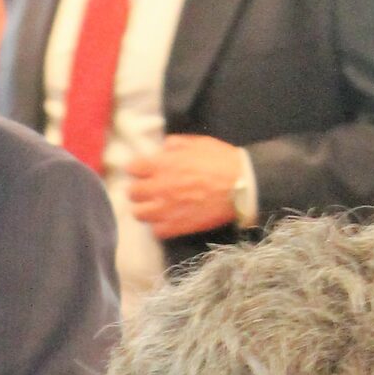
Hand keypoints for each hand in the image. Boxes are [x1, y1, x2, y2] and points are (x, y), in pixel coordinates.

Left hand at [127, 137, 245, 239]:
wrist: (241, 186)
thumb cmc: (222, 161)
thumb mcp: (198, 143)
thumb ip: (176, 145)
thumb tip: (164, 147)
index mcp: (163, 164)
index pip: (132, 168)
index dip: (137, 169)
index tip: (143, 171)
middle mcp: (159, 187)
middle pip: (132, 193)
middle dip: (138, 190)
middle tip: (149, 190)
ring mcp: (166, 209)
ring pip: (139, 214)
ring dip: (145, 209)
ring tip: (155, 207)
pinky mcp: (176, 227)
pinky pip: (156, 231)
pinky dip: (160, 226)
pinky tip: (168, 220)